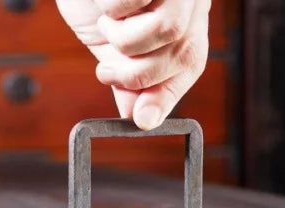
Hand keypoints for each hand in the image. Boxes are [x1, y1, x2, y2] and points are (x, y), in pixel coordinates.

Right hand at [56, 0, 210, 129]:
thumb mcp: (112, 47)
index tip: (142, 119)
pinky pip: (140, 1)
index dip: (168, 94)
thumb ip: (128, 80)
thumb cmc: (93, 0)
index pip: (191, 61)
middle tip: (106, 74)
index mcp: (184, 18)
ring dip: (125, 40)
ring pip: (169, 29)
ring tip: (107, 25)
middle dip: (136, 74)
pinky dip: (115, 11)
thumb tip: (139, 118)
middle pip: (181, 51)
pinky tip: (106, 1)